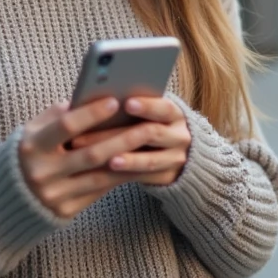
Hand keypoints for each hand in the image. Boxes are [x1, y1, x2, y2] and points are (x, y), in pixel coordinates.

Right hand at [18, 98, 165, 218]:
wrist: (5, 198)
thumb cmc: (28, 152)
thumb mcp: (33, 131)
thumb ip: (58, 116)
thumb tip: (93, 98)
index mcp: (31, 146)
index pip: (65, 126)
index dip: (91, 114)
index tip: (115, 101)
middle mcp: (41, 173)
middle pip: (90, 154)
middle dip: (122, 139)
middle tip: (148, 125)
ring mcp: (53, 195)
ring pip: (100, 177)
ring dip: (129, 160)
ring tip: (149, 146)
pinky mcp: (64, 211)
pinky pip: (99, 192)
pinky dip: (120, 177)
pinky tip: (138, 165)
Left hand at [68, 96, 190, 186]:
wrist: (175, 149)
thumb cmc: (151, 121)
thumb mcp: (150, 112)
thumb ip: (132, 106)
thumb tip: (100, 100)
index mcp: (176, 114)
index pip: (164, 108)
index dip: (147, 106)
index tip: (126, 103)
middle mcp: (180, 136)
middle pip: (154, 134)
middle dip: (123, 134)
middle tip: (97, 134)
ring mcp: (176, 159)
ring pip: (151, 160)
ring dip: (128, 160)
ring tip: (107, 160)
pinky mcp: (168, 177)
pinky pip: (145, 177)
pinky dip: (125, 175)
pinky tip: (105, 174)